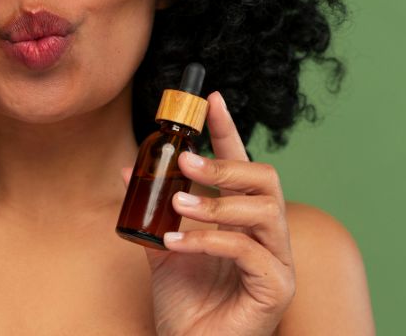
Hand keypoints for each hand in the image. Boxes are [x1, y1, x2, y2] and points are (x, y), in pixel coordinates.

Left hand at [120, 91, 295, 335]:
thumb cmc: (186, 306)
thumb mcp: (164, 249)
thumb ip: (153, 211)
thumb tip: (128, 172)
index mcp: (242, 220)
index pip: (242, 165)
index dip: (228, 130)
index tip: (209, 99)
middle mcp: (266, 235)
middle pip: (266, 180)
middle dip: (224, 164)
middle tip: (184, 160)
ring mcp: (277, 262)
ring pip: (266, 211)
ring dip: (217, 202)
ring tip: (178, 207)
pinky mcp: (276, 289)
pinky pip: (249, 252)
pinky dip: (209, 241)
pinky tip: (176, 243)